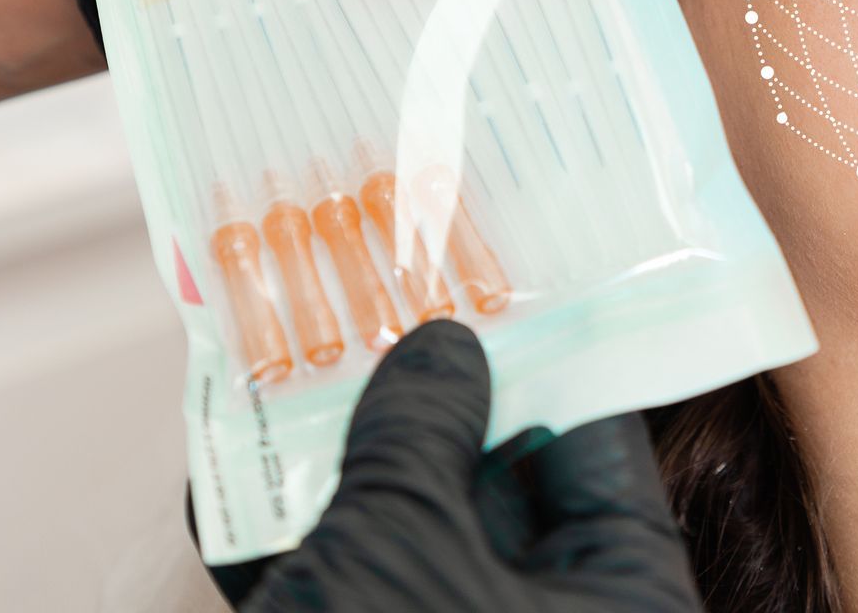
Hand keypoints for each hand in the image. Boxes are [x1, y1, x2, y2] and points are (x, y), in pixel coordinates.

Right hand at [202, 320, 702, 612]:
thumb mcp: (405, 543)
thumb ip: (423, 432)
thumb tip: (443, 346)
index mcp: (625, 599)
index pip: (596, 441)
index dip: (538, 352)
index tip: (487, 277)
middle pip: (500, 483)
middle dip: (426, 403)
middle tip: (375, 307)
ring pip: (413, 537)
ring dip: (341, 465)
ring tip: (285, 374)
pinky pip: (356, 587)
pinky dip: (299, 546)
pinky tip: (232, 486)